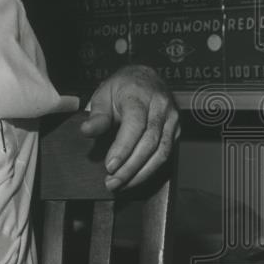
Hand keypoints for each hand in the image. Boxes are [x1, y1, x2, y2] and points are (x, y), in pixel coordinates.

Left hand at [79, 64, 178, 191]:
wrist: (145, 78)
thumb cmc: (122, 87)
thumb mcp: (103, 94)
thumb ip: (97, 115)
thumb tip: (87, 131)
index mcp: (140, 96)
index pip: (135, 125)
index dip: (123, 148)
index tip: (110, 166)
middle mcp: (160, 108)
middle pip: (149, 143)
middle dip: (130, 167)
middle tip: (112, 182)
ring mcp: (172, 119)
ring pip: (161, 152)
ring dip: (141, 173)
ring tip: (122, 184)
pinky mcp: (176, 130)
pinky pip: (166, 154)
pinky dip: (151, 169)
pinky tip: (136, 178)